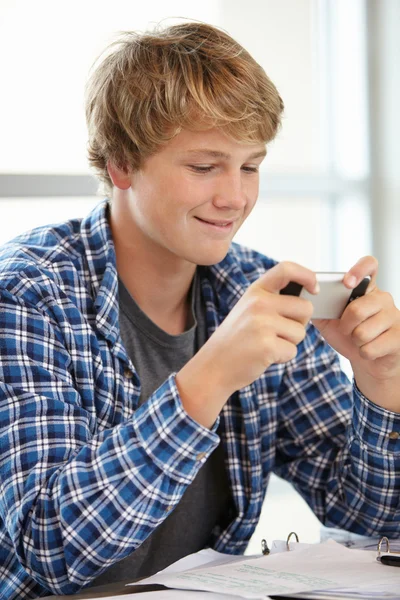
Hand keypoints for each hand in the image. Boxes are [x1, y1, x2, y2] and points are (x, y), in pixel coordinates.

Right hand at [176, 262, 316, 426]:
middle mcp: (258, 303)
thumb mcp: (248, 309)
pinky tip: (263, 356)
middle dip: (298, 324)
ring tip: (265, 345)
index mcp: (255, 291)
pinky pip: (293, 351)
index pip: (286, 269)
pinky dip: (282, 357)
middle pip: (305, 308)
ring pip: (301, 332)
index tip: (314, 288)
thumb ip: (272, 300)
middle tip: (276, 333)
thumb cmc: (237, 340)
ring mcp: (262, 323)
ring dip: (289, 343)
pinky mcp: (267, 345)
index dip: (307, 275)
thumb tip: (308, 297)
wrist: (213, 366)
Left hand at [313, 256, 399, 411]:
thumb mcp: (329, 319)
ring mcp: (394, 316)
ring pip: (363, 332)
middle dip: (345, 326)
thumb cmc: (347, 335)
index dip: (359, 270)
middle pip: (357, 310)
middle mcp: (383, 298)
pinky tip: (369, 350)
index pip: (369, 265)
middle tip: (348, 329)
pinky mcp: (398, 337)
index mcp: (365, 289)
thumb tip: (299, 297)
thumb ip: (318, 306)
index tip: (347, 282)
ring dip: (354, 342)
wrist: (368, 361)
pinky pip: (370, 348)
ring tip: (360, 340)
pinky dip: (363, 353)